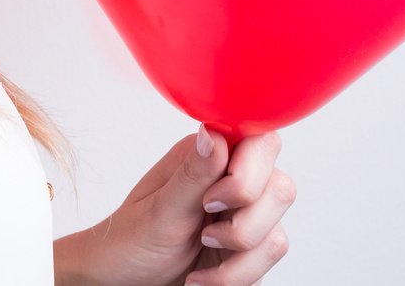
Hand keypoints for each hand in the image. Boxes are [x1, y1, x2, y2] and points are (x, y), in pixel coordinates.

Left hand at [55, 124, 294, 285]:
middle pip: (280, 188)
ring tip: (202, 255)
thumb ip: (193, 174)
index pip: (260, 140)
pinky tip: (203, 279)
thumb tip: (213, 133)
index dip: (250, 171)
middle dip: (245, 223)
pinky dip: (237, 277)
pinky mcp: (249, 250)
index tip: (213, 199)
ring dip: (239, 257)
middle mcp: (231, 181)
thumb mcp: (159, 210)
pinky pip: (267, 262)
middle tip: (205, 234)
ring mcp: (244, 217)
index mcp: (207, 156)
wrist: (125, 281)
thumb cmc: (130, 240)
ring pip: (278, 231)